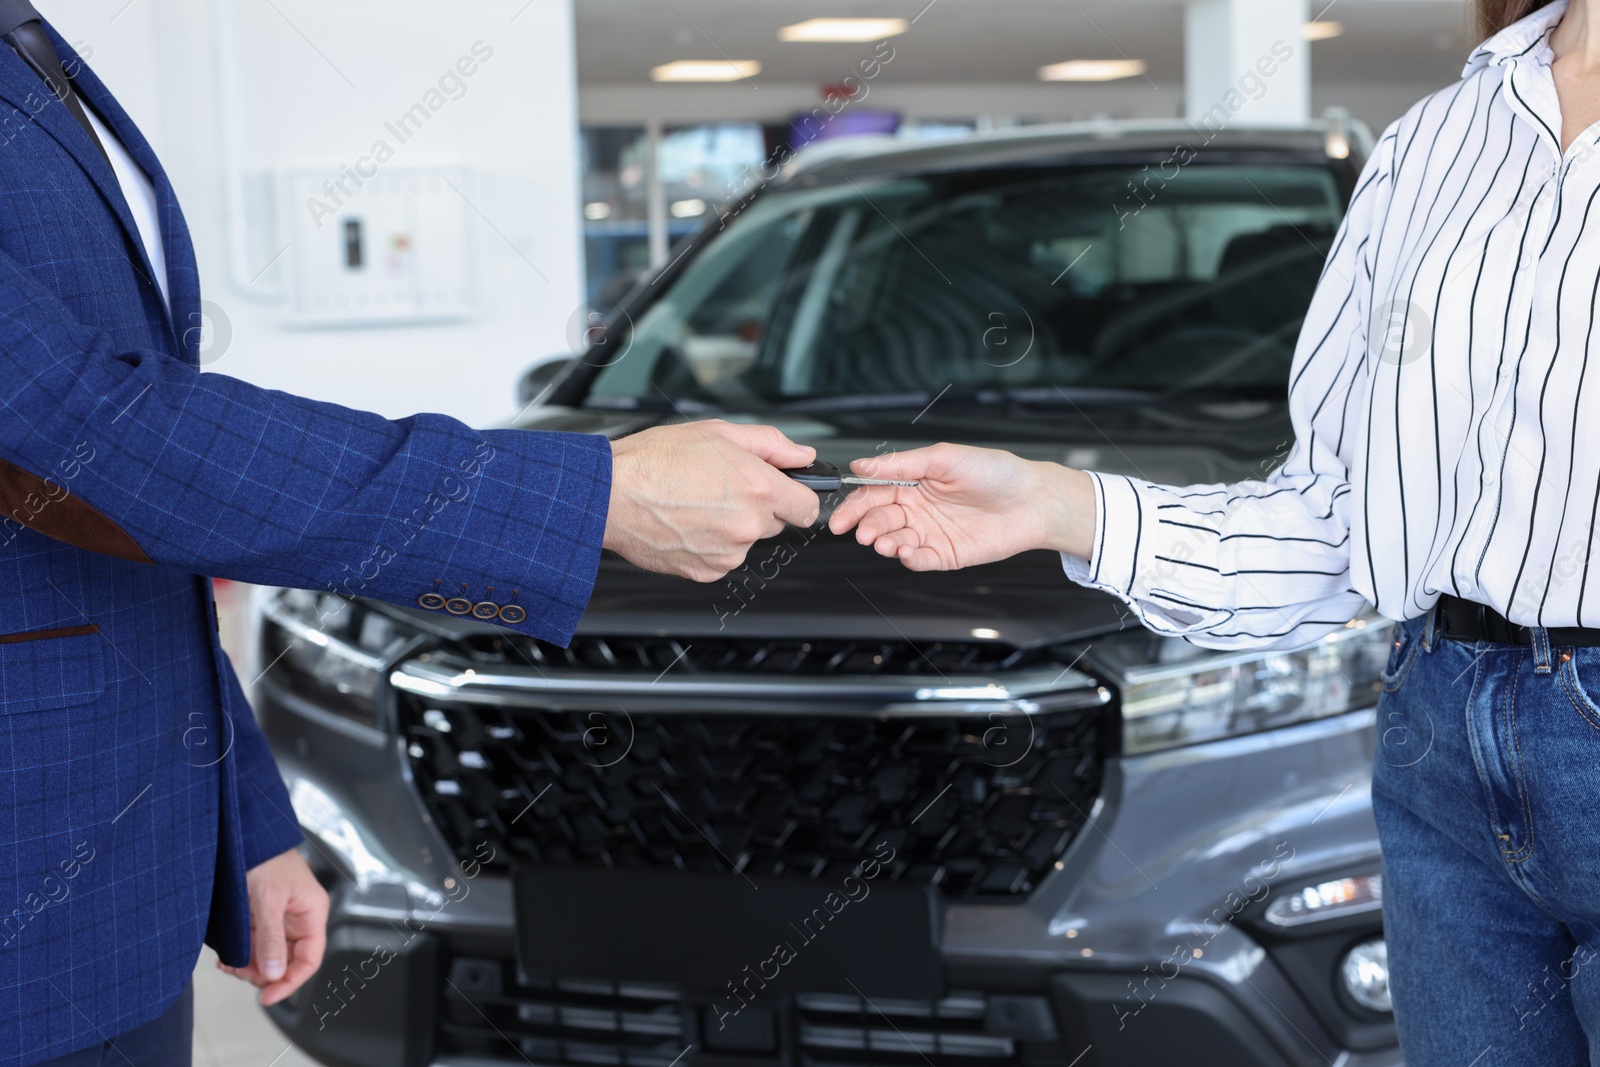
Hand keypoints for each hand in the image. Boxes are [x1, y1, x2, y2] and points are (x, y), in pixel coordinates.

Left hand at [218, 848, 328, 1006]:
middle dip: (264, 973)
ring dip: (249, 966)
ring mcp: (278, 920)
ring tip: (230, 963)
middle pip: (288, 962)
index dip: (291, 981)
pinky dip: (241, 955)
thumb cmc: (265, 857)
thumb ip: (271, 938)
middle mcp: (298, 919)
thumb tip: (274, 973)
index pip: (310, 959)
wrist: (244, 836)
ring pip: (269, 957)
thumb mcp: (269, 900)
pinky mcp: (260, 919)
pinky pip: (255, 947)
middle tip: (240, 972)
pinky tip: (228, 956)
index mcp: (312, 913)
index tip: (268, 997)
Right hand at [604, 419, 821, 581]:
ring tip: (696, 503)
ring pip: (746, 541)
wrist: (610, 495)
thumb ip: (771, 445)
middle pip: (775, 523)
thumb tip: (803, 455)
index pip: (808, 507)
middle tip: (721, 488)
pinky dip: (710, 544)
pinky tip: (686, 523)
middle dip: (757, 507)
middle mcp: (747, 525)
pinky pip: (722, 558)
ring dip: (731, 527)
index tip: (786, 492)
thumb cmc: (655, 461)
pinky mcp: (706, 571)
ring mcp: (727, 553)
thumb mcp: (719, 433)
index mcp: (758, 488)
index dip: (798, 496)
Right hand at [827, 443, 1097, 569]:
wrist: (1033, 500)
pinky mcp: (946, 555)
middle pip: (880, 520)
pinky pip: (920, 560)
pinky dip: (909, 559)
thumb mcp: (944, 458)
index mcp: (914, 483)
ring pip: (896, 541)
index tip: (841, 516)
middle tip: (863, 533)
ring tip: (886, 543)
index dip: (856, 505)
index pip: (875, 494)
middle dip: (867, 527)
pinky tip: (907, 553)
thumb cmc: (995, 472)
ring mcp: (931, 533)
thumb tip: (861, 465)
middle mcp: (919, 509)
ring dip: (886, 544)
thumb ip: (901, 464)